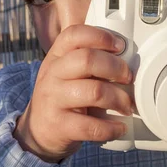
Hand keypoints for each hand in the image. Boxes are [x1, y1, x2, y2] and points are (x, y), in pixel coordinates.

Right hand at [13, 25, 133, 162]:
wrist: (37, 132)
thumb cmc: (61, 97)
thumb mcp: (67, 73)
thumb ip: (89, 61)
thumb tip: (128, 57)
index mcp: (56, 57)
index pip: (74, 35)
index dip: (100, 36)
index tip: (120, 45)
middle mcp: (52, 75)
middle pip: (88, 59)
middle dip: (116, 67)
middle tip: (128, 77)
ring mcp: (53, 100)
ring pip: (95, 92)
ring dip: (119, 99)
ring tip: (126, 106)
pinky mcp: (59, 126)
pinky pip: (92, 126)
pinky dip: (112, 128)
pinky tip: (119, 127)